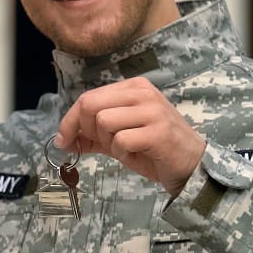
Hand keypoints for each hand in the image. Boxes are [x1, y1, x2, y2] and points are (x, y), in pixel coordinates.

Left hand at [56, 76, 206, 195]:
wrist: (190, 165)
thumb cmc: (153, 149)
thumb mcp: (119, 136)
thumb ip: (92, 134)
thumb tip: (62, 139)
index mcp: (134, 87)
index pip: (88, 97)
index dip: (70, 120)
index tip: (63, 140)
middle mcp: (143, 93)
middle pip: (91, 105)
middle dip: (84, 130)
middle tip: (97, 146)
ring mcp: (152, 111)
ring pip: (103, 121)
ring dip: (107, 142)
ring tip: (125, 149)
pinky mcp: (158, 132)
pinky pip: (120, 141)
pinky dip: (123, 154)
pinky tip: (138, 155)